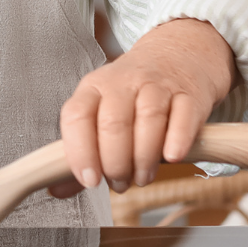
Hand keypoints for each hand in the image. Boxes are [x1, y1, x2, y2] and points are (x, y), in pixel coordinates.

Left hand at [49, 17, 238, 196]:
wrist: (177, 56)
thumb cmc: (132, 94)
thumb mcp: (101, 111)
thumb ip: (82, 150)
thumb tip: (57, 190)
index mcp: (93, 87)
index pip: (77, 115)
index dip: (80, 151)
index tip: (89, 181)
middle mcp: (123, 82)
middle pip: (113, 122)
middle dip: (115, 163)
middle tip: (120, 184)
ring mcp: (158, 85)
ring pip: (148, 119)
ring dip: (144, 158)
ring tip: (142, 178)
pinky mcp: (190, 94)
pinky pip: (184, 116)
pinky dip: (177, 140)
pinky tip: (172, 158)